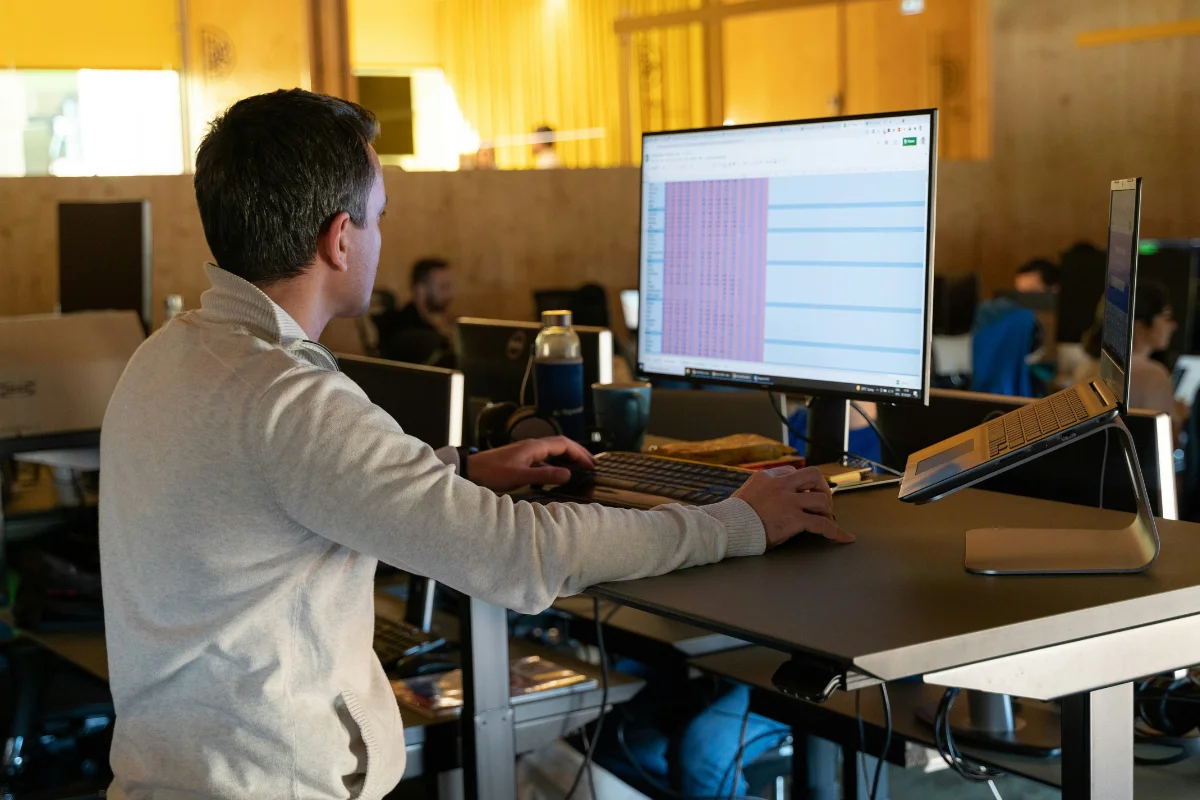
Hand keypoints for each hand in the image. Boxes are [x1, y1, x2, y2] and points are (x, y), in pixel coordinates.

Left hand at [468, 437, 594, 492]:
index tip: (591, 465)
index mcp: (534, 447)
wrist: (471, 470)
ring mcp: (527, 453)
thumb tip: (568, 475)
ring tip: (580, 468)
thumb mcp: (520, 476)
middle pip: (561, 445)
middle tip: (592, 465)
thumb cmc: (492, 472)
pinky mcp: (521, 460)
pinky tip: (558, 476)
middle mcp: (532, 447)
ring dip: (568, 459)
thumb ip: (545, 476)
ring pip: (553, 452)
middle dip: (578, 453)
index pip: (564, 445)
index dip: (580, 453)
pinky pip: (544, 460)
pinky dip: (555, 466)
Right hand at [733, 466, 855, 546]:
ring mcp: (788, 502)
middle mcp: (781, 485)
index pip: (793, 472)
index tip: (805, 494)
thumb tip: (773, 498)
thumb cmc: (732, 516)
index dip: (802, 484)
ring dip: (827, 510)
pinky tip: (844, 537)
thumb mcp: (746, 493)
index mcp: (767, 477)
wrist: (727, 527)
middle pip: (813, 475)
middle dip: (822, 487)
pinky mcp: (794, 519)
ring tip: (826, 519)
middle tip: (822, 501)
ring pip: (821, 499)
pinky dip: (836, 531)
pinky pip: (822, 524)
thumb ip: (761, 490)